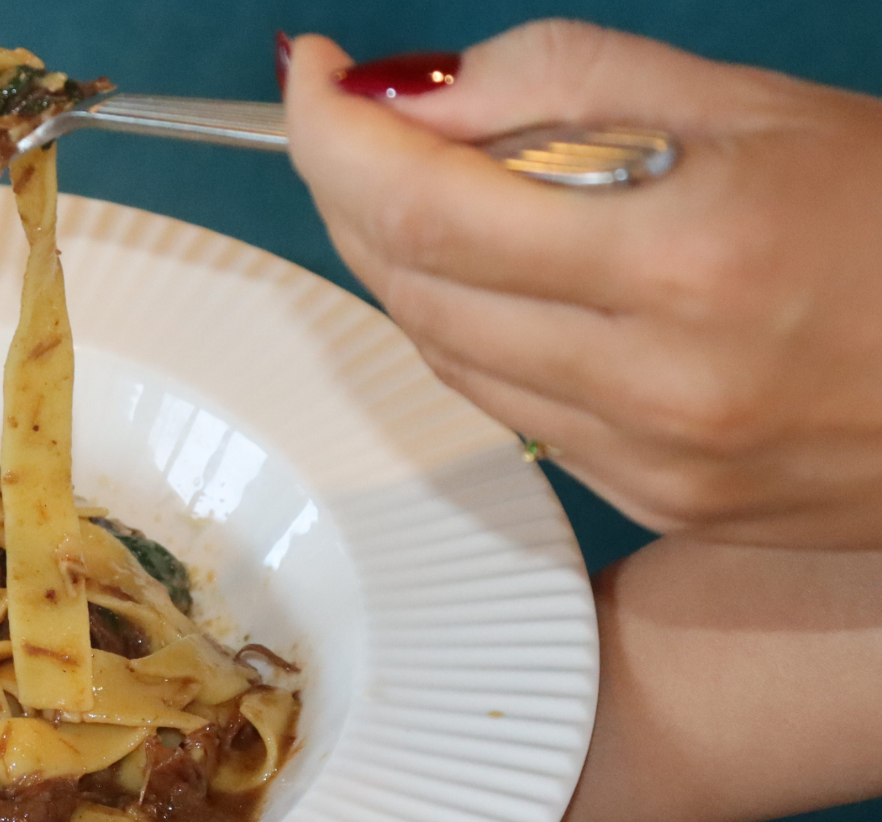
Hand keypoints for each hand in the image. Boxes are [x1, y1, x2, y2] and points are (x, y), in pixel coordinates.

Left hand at [283, 20, 881, 548]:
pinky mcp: (650, 499)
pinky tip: (496, 276)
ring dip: (400, 262)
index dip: (334, 135)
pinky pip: (503, 407)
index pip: (425, 204)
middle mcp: (655, 380)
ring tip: (427, 186)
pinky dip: (465, 331)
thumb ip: (567, 82)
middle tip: (353, 121)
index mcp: (688, 258)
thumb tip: (408, 96)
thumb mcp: (756, 105)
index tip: (309, 78)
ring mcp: (648, 458)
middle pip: (411, 284)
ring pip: (442, 352)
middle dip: (351, 190)